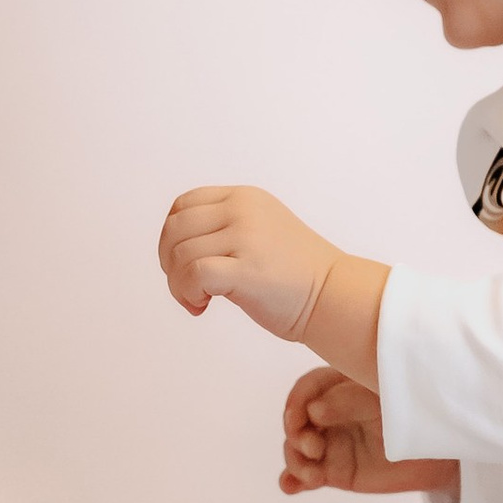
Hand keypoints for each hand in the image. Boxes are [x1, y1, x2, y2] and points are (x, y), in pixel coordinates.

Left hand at [160, 184, 354, 345]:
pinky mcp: (247, 269)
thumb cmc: (295, 275)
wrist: (334, 296)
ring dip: (178, 285)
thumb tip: (174, 248)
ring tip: (200, 300)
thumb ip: (223, 227)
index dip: (172, 237)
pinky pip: (192, 275)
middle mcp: (243, 209)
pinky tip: (203, 305)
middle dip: (169, 262)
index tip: (185, 264)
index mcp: (244, 197)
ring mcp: (246, 237)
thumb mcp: (258, 231)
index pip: (183, 205)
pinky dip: (187, 294)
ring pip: (180, 255)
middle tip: (188, 287)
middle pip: (175, 229)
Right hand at [280, 368, 460, 500]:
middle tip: (314, 448)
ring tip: (314, 475)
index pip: (307, 389)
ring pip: (297, 450)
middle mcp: (329, 415)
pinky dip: (294, 481)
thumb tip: (313, 411)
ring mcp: (330, 443)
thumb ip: (348, 400)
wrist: (440, 452)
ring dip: (296, 461)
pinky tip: (290, 487)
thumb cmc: (414, 413)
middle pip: (296, 422)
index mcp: (339, 387)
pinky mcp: (335, 471)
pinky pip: (307, 475)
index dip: (296, 403)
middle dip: (296, 435)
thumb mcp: (382, 398)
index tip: (299, 418)